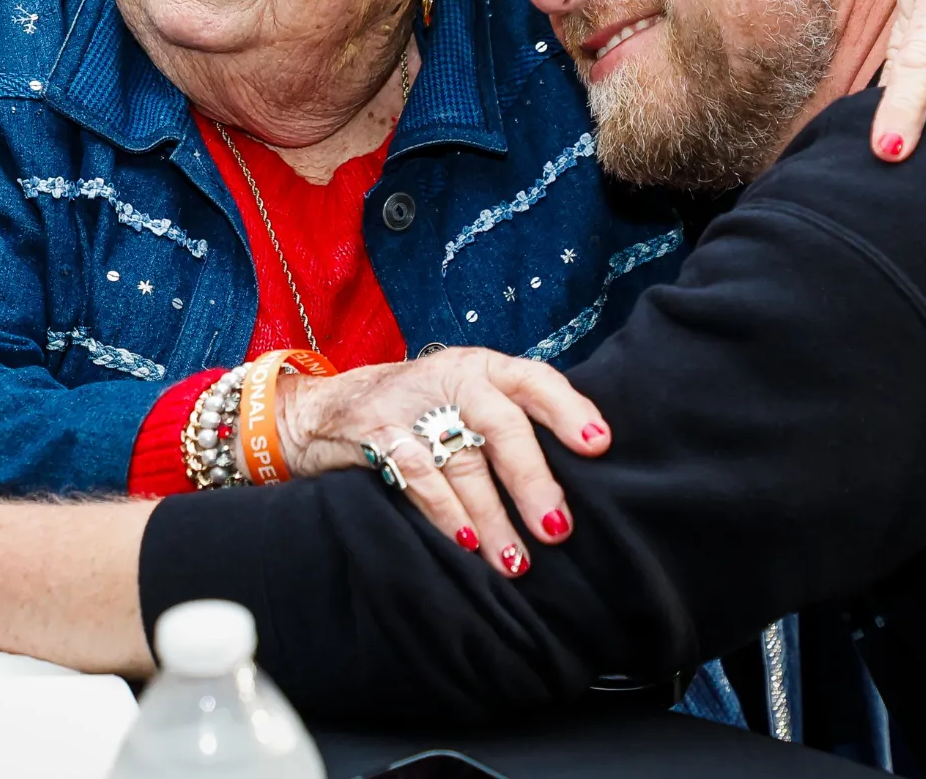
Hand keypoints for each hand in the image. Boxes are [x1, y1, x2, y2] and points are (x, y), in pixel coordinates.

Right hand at [275, 350, 609, 576]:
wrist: (326, 409)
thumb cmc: (418, 411)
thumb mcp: (465, 399)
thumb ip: (509, 423)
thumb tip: (575, 474)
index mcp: (483, 367)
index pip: (535, 379)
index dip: (568, 409)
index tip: (599, 446)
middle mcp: (452, 377)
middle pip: (501, 424)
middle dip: (531, 478)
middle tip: (556, 526)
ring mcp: (411, 404)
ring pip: (461, 459)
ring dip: (490, 515)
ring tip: (514, 559)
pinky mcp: (375, 433)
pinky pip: (415, 473)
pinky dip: (442, 510)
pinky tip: (464, 542)